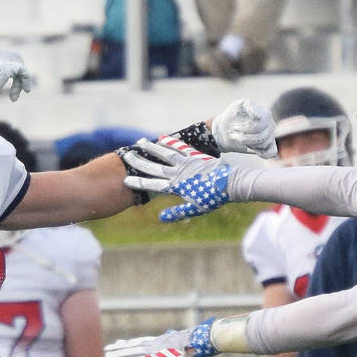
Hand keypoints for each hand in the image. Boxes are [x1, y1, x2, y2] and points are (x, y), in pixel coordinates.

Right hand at [0, 48, 33, 107]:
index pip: (9, 59)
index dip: (14, 72)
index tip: (13, 86)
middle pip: (17, 60)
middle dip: (18, 75)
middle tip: (18, 90)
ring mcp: (2, 58)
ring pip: (20, 67)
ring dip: (21, 81)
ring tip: (16, 96)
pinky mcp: (8, 66)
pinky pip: (24, 71)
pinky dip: (27, 80)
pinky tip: (26, 90)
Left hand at [105, 319, 216, 356]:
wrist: (201, 339)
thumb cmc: (196, 341)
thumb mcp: (184, 342)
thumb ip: (175, 340)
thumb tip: (174, 337)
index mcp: (160, 343)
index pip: (141, 342)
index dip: (129, 344)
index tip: (119, 343)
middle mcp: (155, 345)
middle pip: (133, 347)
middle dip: (119, 349)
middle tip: (106, 350)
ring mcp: (155, 351)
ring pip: (133, 352)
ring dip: (119, 354)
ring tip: (106, 355)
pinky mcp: (158, 356)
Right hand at [120, 139, 234, 221]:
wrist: (231, 184)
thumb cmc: (213, 198)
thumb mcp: (195, 208)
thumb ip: (177, 212)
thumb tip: (160, 218)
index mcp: (177, 187)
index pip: (152, 185)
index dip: (138, 182)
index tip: (125, 180)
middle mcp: (179, 173)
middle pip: (154, 167)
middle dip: (139, 161)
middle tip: (126, 155)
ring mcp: (187, 163)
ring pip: (165, 154)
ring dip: (151, 148)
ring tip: (140, 142)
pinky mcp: (195, 156)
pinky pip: (180, 147)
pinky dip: (171, 143)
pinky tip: (162, 138)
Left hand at [210, 98, 276, 156]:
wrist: (225, 131)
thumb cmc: (231, 117)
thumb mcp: (237, 106)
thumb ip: (249, 105)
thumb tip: (259, 116)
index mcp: (265, 114)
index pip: (261, 124)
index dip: (246, 128)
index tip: (234, 127)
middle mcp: (270, 124)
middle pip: (262, 136)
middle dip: (244, 137)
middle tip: (233, 134)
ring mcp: (271, 135)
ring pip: (264, 144)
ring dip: (247, 143)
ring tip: (238, 138)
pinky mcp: (269, 146)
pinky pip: (271, 152)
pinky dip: (260, 152)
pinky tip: (249, 148)